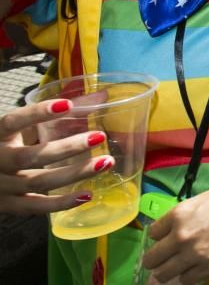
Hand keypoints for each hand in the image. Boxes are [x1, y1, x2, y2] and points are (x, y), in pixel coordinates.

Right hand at [0, 100, 112, 214]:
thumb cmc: (7, 144)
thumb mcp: (23, 126)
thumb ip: (57, 111)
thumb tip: (102, 96)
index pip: (13, 122)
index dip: (37, 113)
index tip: (67, 105)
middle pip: (30, 156)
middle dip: (67, 147)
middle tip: (99, 136)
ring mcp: (1, 186)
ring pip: (37, 182)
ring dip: (74, 173)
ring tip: (105, 162)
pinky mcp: (8, 206)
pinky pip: (36, 207)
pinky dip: (61, 203)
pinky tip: (87, 194)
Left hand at [142, 173, 208, 283]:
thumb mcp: (203, 199)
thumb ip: (185, 216)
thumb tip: (176, 228)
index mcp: (179, 214)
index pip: (152, 233)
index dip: (160, 237)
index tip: (167, 239)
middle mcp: (181, 236)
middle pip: (152, 259)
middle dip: (157, 259)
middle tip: (166, 258)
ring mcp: (195, 253)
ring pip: (164, 274)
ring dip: (169, 271)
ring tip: (179, 267)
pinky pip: (186, 280)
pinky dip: (188, 276)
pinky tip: (195, 269)